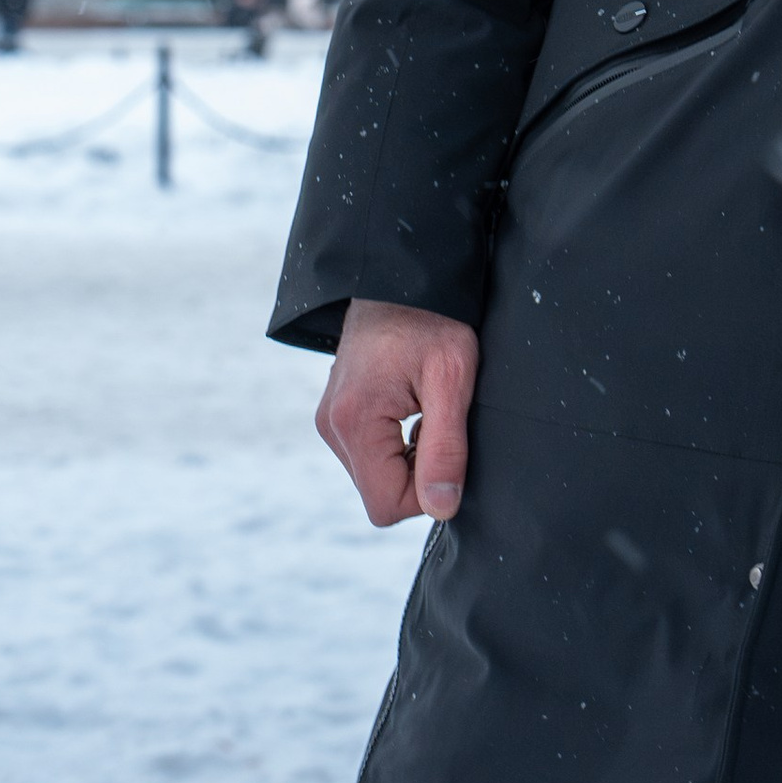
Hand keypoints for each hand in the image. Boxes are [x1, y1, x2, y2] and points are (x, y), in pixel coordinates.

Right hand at [317, 299, 479, 526]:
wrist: (402, 276)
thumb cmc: (433, 319)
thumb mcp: (452, 378)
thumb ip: (445, 447)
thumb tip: (441, 507)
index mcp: (354, 420)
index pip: (386, 505)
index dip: (426, 490)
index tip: (446, 446)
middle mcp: (331, 425)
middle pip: (379, 492)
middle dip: (417, 471)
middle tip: (438, 420)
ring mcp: (329, 419)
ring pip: (374, 474)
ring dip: (407, 456)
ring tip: (426, 408)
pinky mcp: (336, 412)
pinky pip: (367, 453)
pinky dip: (395, 443)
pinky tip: (412, 407)